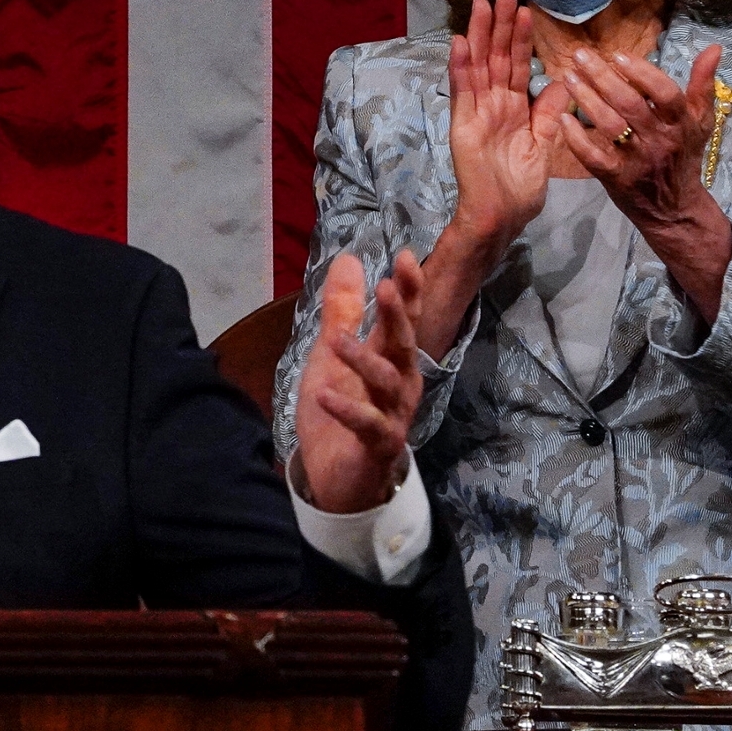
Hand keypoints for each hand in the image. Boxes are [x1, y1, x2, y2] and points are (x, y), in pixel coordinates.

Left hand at [294, 252, 425, 514]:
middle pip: (403, 345)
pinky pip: (367, 425)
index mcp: (390, 358)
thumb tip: (348, 259)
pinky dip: (347, 410)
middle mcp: (399, 384)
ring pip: (387, 384)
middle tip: (386, 287)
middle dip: (397, 316)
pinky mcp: (378, 445)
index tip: (404, 256)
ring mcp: (392, 415)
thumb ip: (342, 310)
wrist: (337, 474)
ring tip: (337, 341)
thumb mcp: (333, 353)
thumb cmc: (341, 407)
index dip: (407, 289)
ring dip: (364, 361)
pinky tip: (324, 395)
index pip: (403, 318)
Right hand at [446, 0, 567, 247]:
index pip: (519, 65)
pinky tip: (459, 42)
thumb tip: (567, 80)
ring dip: (479, 35)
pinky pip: (462, 91)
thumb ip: (550, 112)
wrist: (503, 215)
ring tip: (482, 5)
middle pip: (496, 57)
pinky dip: (459, 67)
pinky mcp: (462, 124)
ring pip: (479, 65)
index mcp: (515, 108)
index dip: (521, 37)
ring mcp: (476, 111)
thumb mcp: (545, 144)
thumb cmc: (522, 187)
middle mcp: (493, 103)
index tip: (526, 8)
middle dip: (499, 24)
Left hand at [561, 43, 731, 317]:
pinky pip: (592, 155)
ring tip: (568, 77)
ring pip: (609, 125)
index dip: (642, 73)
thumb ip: (703, 85)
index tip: (617, 55)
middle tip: (579, 55)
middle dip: (602, 77)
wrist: (675, 209)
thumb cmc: (684, 156)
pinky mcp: (615, 178)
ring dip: (586, 99)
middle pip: (630, 104)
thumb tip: (713, 48)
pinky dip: (575, 136)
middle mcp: (660, 140)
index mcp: (682, 124)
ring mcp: (636, 160)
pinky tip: (562, 116)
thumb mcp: (700, 122)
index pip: (665, 94)